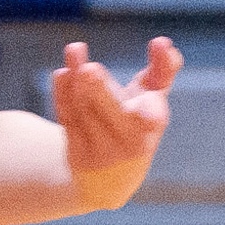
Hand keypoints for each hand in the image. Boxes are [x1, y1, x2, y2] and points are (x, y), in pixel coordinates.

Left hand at [52, 36, 181, 210]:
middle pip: (112, 113)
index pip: (151, 114)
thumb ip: (161, 71)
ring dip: (76, 81)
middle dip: (100, 92)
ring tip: (75, 49)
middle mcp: (128, 141)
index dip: (150, 103)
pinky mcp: (77, 153)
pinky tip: (62, 73)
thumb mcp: (152, 101)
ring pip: (85, 112)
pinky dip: (62, 94)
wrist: (108, 182)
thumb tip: (163, 42)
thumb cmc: (135, 127)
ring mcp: (101, 150)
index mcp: (152, 126)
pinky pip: (68, 119)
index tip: (150, 98)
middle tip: (89, 69)